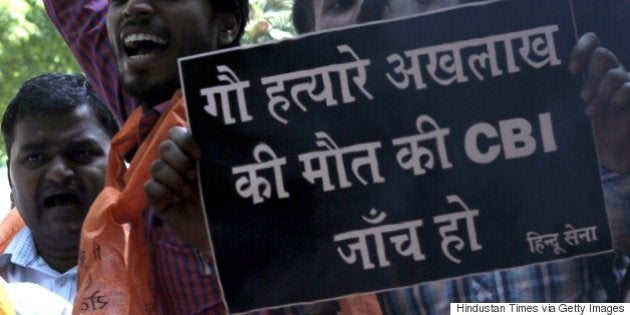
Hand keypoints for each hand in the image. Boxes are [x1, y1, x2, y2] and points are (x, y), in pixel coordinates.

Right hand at [144, 126, 211, 252]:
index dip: (185, 140)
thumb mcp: (223, 175)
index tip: (200, 155)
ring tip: (188, 194)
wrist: (222, 231)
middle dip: (179, 160)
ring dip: (174, 179)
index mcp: (192, 154)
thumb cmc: (227, 201)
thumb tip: (207, 138)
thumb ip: (213, 155)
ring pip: (156, 166)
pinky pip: (150, 187)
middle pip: (164, 147)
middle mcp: (177, 165)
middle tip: (194, 177)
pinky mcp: (158, 199)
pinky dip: (163, 193)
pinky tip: (176, 202)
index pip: (177, 133)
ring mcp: (166, 182)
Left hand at [569, 33, 629, 172]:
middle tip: (583, 97)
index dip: (582, 48)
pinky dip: (621, 95)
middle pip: (603, 56)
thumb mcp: (567, 107)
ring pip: (615, 74)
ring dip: (601, 92)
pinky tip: (613, 104)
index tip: (570, 70)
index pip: (592, 41)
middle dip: (591, 76)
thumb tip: (537, 83)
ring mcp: (626, 83)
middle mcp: (610, 71)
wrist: (607, 149)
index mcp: (592, 68)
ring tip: (590, 111)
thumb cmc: (583, 126)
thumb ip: (559, 92)